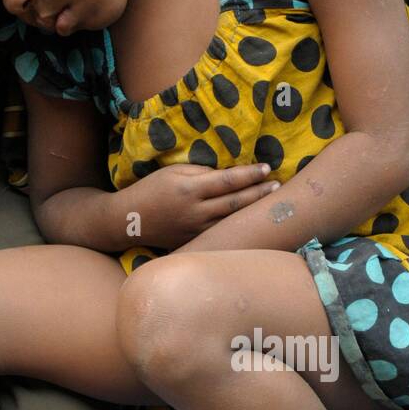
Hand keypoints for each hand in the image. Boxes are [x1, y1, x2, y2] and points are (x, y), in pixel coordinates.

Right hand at [131, 161, 278, 247]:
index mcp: (190, 189)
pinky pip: (221, 232)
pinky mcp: (195, 241)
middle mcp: (196, 211)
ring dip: (253, 211)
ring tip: (272, 202)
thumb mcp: (173, 172)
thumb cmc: (151, 189)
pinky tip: (251, 220)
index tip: (266, 168)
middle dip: (259, 193)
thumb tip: (228, 175)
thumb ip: (201, 173)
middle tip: (279, 186)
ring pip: (232, 220)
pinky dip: (238, 225)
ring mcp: (196, 229)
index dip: (249, 175)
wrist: (129, 221)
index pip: (227, 180)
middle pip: (235, 202)